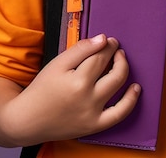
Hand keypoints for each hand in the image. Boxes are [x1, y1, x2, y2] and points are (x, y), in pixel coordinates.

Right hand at [2, 34, 140, 144]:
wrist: (28, 120)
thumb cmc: (42, 89)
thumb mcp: (58, 63)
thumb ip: (81, 49)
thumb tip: (102, 39)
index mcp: (77, 80)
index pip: (100, 56)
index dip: (108, 45)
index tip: (109, 40)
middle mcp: (88, 98)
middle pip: (112, 70)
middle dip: (117, 55)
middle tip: (116, 49)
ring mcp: (93, 114)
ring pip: (118, 87)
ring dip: (124, 70)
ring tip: (122, 61)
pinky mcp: (94, 126)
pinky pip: (119, 114)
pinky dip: (131, 101)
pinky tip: (136, 88)